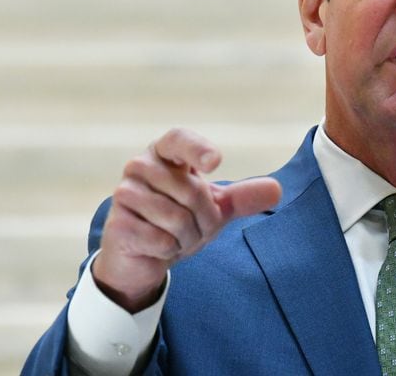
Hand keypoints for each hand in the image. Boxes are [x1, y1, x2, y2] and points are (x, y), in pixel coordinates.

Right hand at [92, 128, 281, 311]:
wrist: (143, 256)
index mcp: (164, 154)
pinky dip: (170, 250)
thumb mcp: (215, 208)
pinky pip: (162, 240)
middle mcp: (140, 167)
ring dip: (187, 237)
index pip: (179, 139)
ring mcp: (125, 194)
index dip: (197, 148)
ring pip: (177, 218)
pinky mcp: (118, 225)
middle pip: (192, 192)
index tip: (215, 164)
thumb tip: (277, 190)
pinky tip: (158, 247)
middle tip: (192, 226)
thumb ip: (242, 197)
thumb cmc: (179, 220)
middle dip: (204, 220)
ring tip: (175, 236)